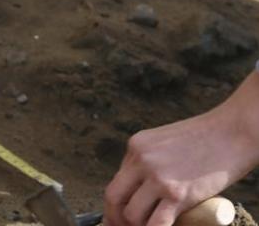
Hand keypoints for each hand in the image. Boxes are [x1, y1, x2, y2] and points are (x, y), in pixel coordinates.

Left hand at [104, 72, 258, 225]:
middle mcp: (141, 159)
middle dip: (116, 218)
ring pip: (132, 214)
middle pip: (114, 197)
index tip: (120, 215)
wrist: (234, 132)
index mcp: (136, 145)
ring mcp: (158, 177)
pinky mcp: (178, 194)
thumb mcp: (166, 142)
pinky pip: (156, 224)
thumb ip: (150, 161)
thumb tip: (142, 190)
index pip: (117, 181)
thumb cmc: (207, 139)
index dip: (117, 203)